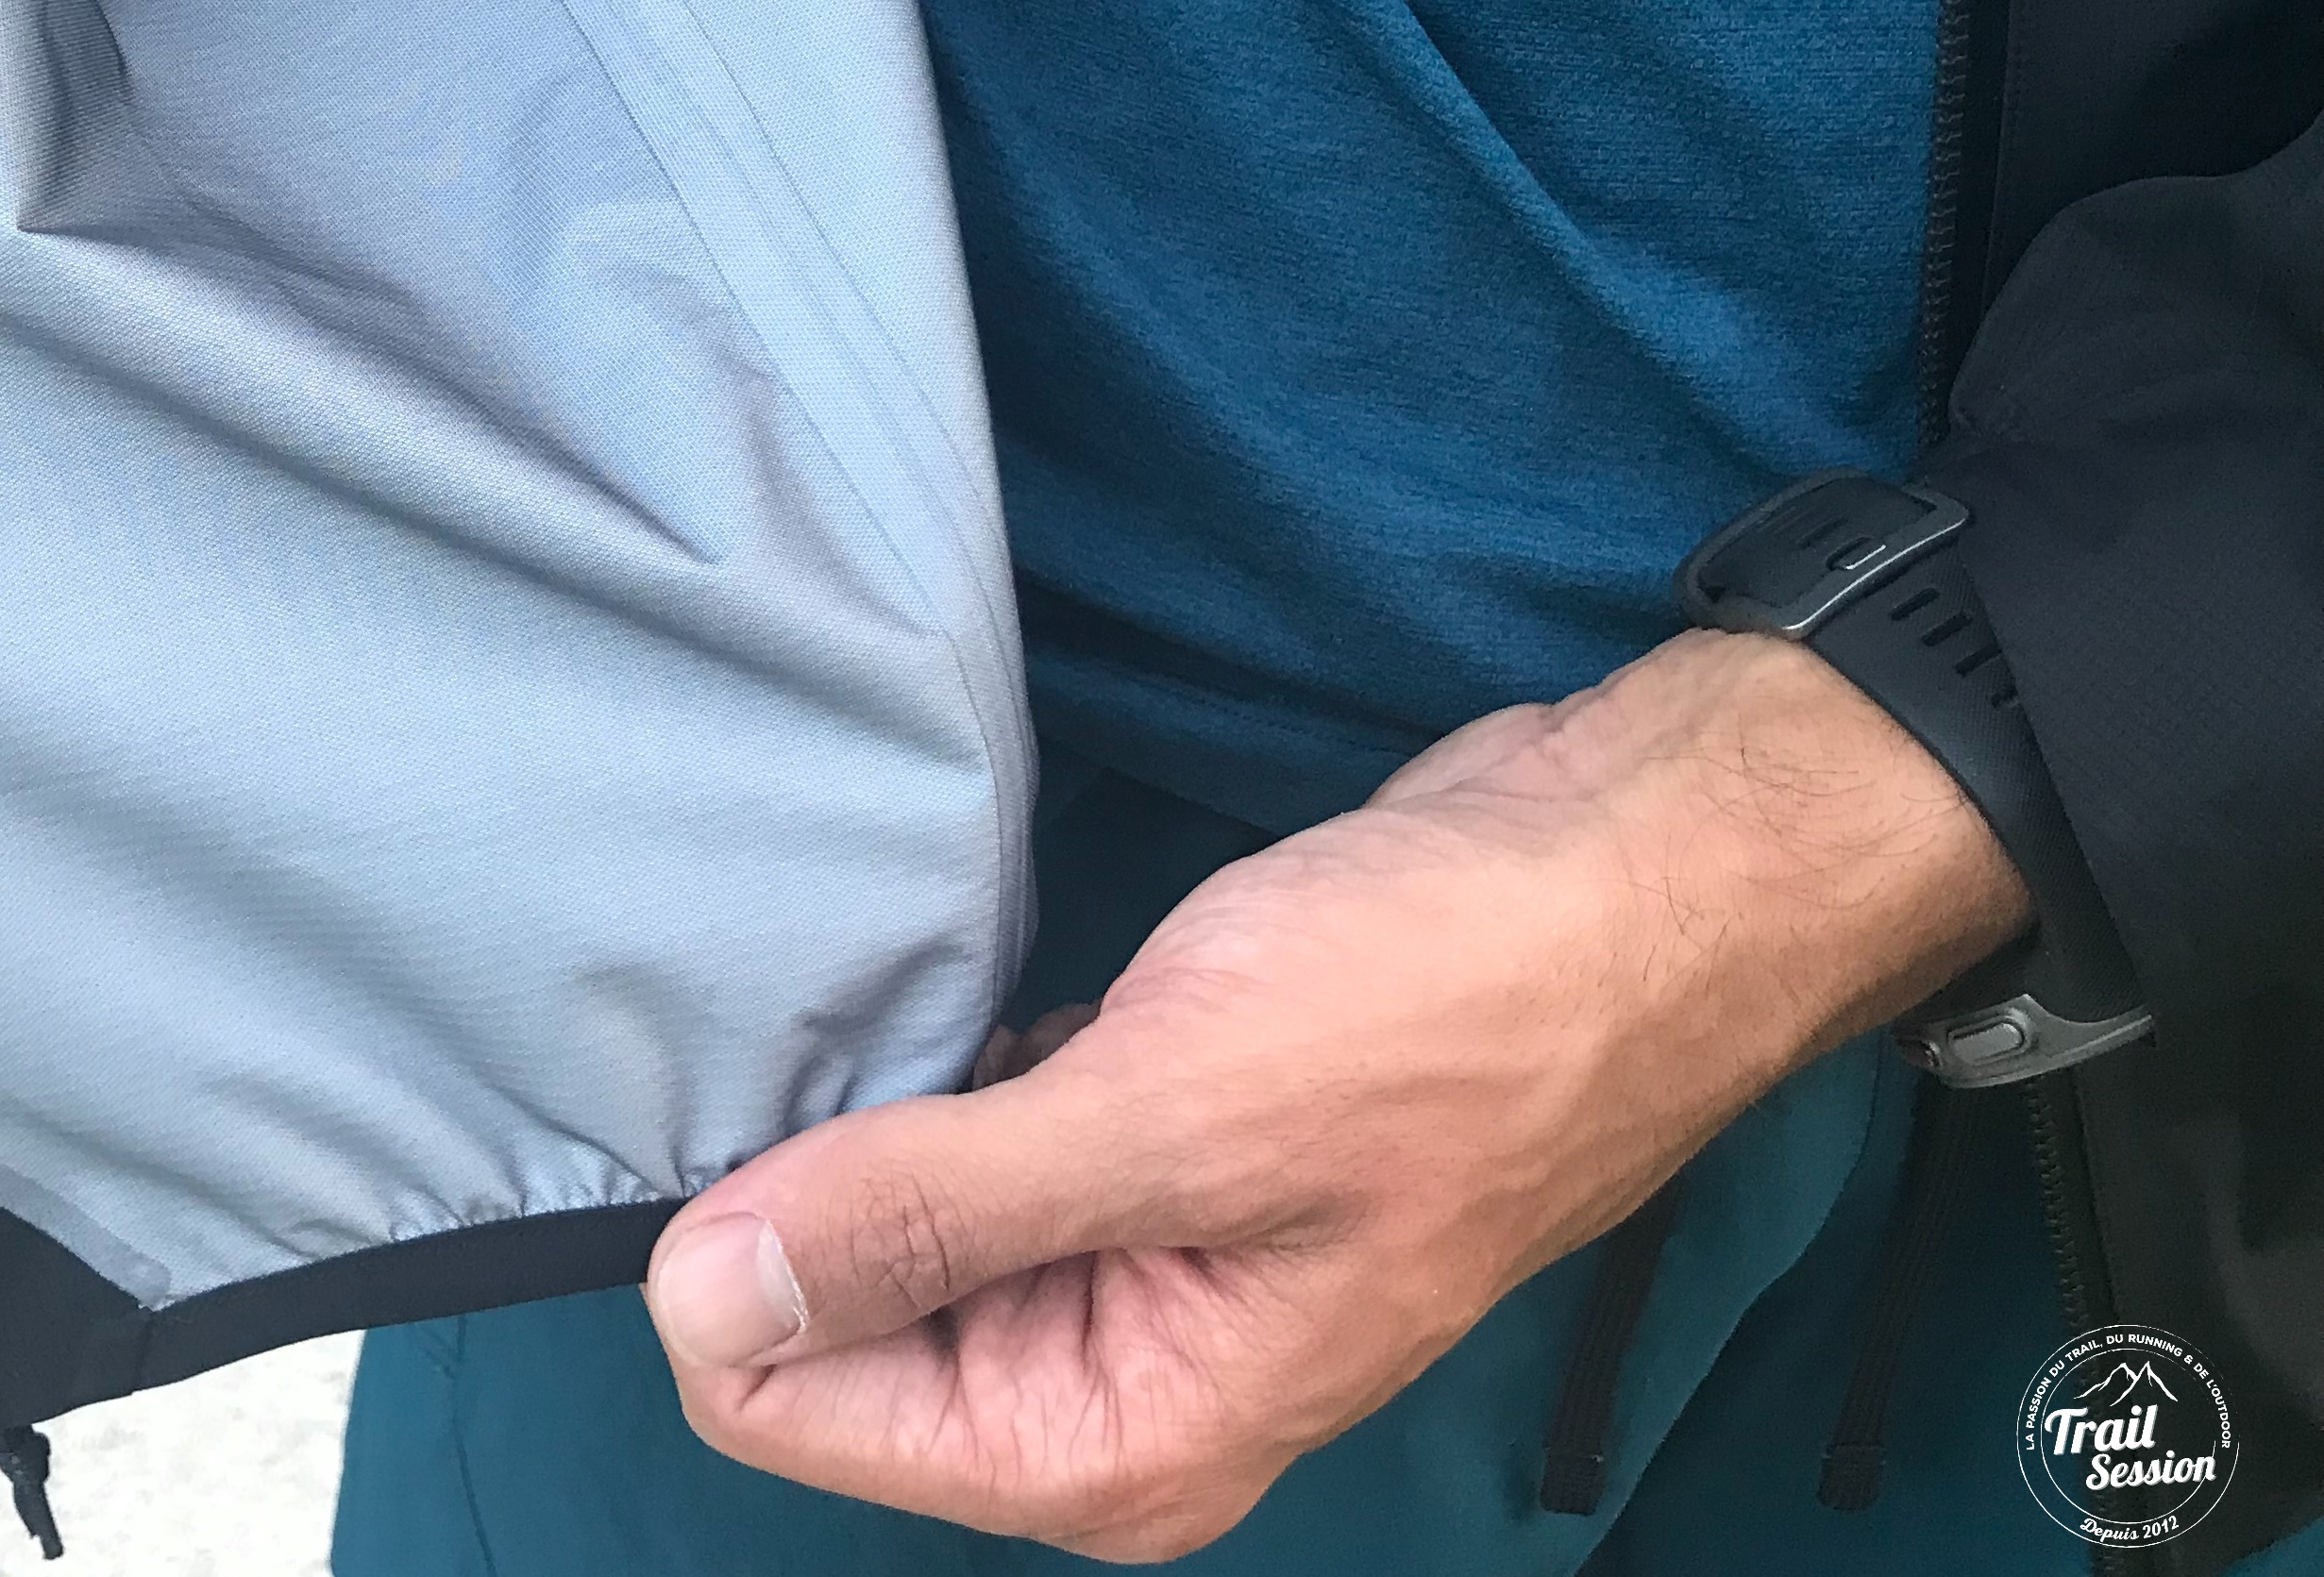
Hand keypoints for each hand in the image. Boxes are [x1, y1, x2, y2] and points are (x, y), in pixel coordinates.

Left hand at [644, 631, 2026, 1558]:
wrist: (1626, 879)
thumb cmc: (1448, 1007)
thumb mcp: (1170, 1113)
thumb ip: (924, 1214)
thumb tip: (697, 1294)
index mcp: (1111, 1445)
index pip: (783, 1409)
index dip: (751, 1262)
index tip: (802, 1116)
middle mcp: (1106, 1393)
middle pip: (825, 1327)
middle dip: (823, 1191)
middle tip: (886, 1045)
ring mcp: (1124, 1277)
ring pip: (889, 1225)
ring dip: (886, 1123)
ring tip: (953, 1017)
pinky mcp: (1136, 1160)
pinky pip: (965, 1147)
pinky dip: (957, 1077)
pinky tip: (1015, 1006)